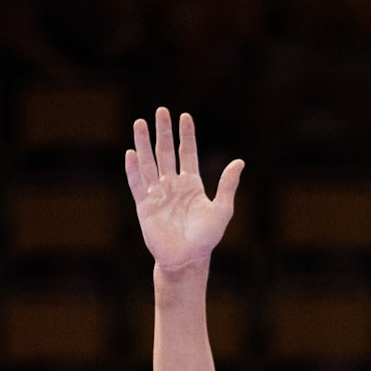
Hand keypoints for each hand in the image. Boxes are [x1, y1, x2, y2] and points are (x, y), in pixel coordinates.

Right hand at [125, 108, 242, 273]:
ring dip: (144, 143)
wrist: (188, 259)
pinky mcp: (145, 206)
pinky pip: (137, 184)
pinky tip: (130, 153)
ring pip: (149, 163)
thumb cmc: (206, 238)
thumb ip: (228, 185)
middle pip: (165, 152)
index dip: (186, 135)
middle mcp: (172, 185)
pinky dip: (133, 169)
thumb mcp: (222, 209)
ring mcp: (157, 194)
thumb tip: (239, 162)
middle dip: (163, 132)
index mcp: (191, 184)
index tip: (184, 116)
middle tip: (161, 111)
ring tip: (140, 123)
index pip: (187, 153)